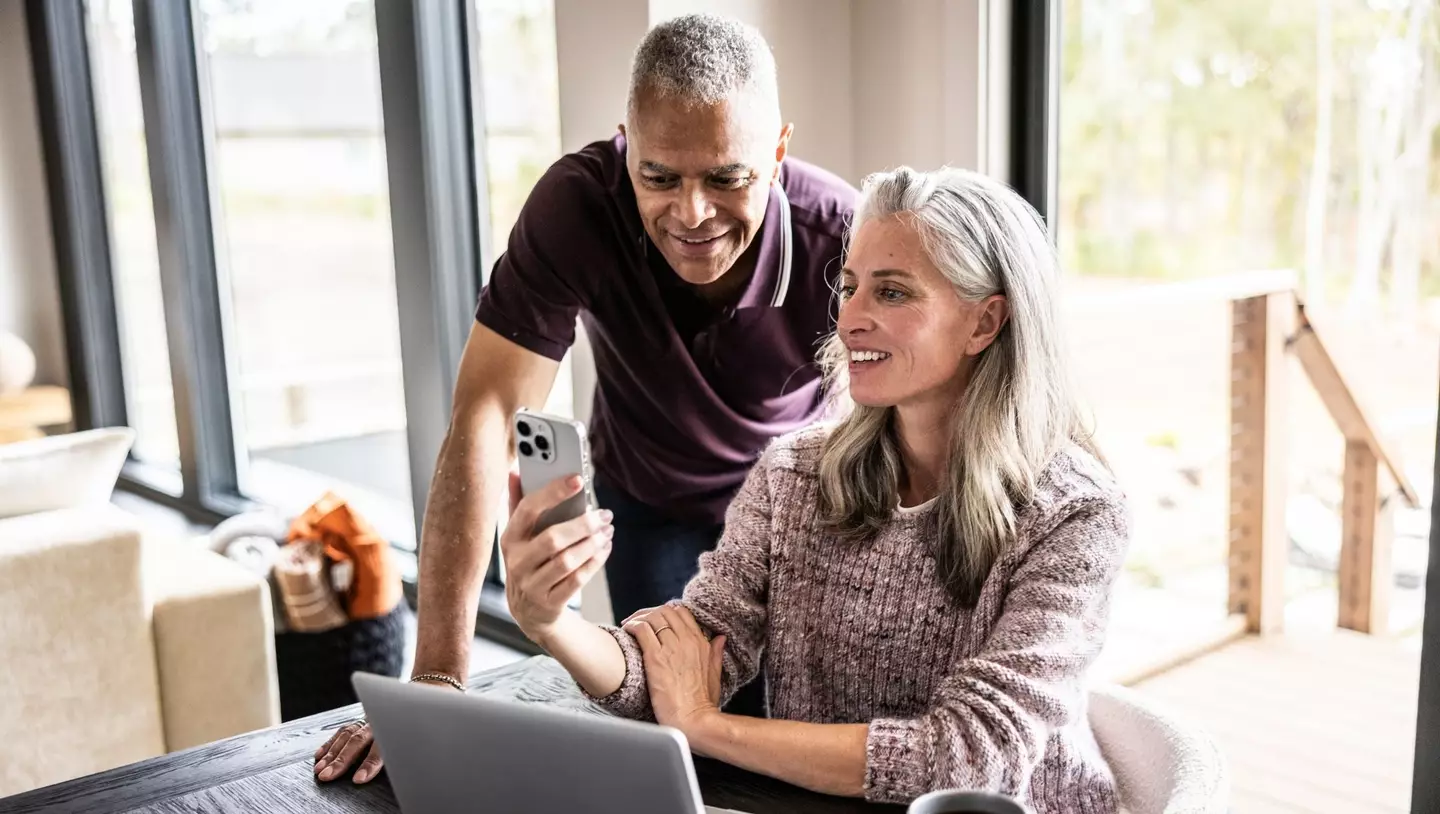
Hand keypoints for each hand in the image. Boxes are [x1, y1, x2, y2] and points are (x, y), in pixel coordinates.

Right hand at [312, 676, 460, 783]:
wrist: (431, 689)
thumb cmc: (434, 714)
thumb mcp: (434, 730)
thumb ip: (421, 747)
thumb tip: (423, 769)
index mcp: (399, 724)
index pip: (382, 747)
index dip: (370, 764)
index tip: (359, 779)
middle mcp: (382, 720)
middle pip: (358, 742)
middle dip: (341, 761)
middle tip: (328, 776)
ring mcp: (372, 717)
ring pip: (348, 735)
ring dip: (331, 753)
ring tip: (319, 769)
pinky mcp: (365, 717)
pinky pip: (345, 730)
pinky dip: (331, 743)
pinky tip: (320, 754)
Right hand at [500, 472, 613, 642]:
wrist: (528, 611)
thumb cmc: (528, 562)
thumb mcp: (519, 535)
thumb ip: (518, 503)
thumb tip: (516, 471)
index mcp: (509, 538)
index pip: (528, 510)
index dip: (553, 492)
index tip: (577, 479)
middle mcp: (517, 562)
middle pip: (552, 539)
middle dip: (583, 525)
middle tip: (604, 514)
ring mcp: (532, 585)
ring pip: (566, 561)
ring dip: (592, 544)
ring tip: (607, 531)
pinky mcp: (549, 603)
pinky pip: (576, 581)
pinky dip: (594, 563)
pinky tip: (605, 549)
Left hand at [626, 604, 726, 738]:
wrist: (695, 722)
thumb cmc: (702, 705)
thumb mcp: (714, 675)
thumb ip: (715, 654)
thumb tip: (720, 638)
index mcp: (701, 643)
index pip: (682, 612)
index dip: (665, 612)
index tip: (654, 621)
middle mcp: (687, 641)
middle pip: (665, 611)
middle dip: (649, 612)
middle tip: (638, 621)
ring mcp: (672, 648)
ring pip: (653, 617)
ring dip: (638, 617)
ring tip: (629, 626)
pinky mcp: (656, 658)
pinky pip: (642, 630)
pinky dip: (632, 626)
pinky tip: (627, 631)